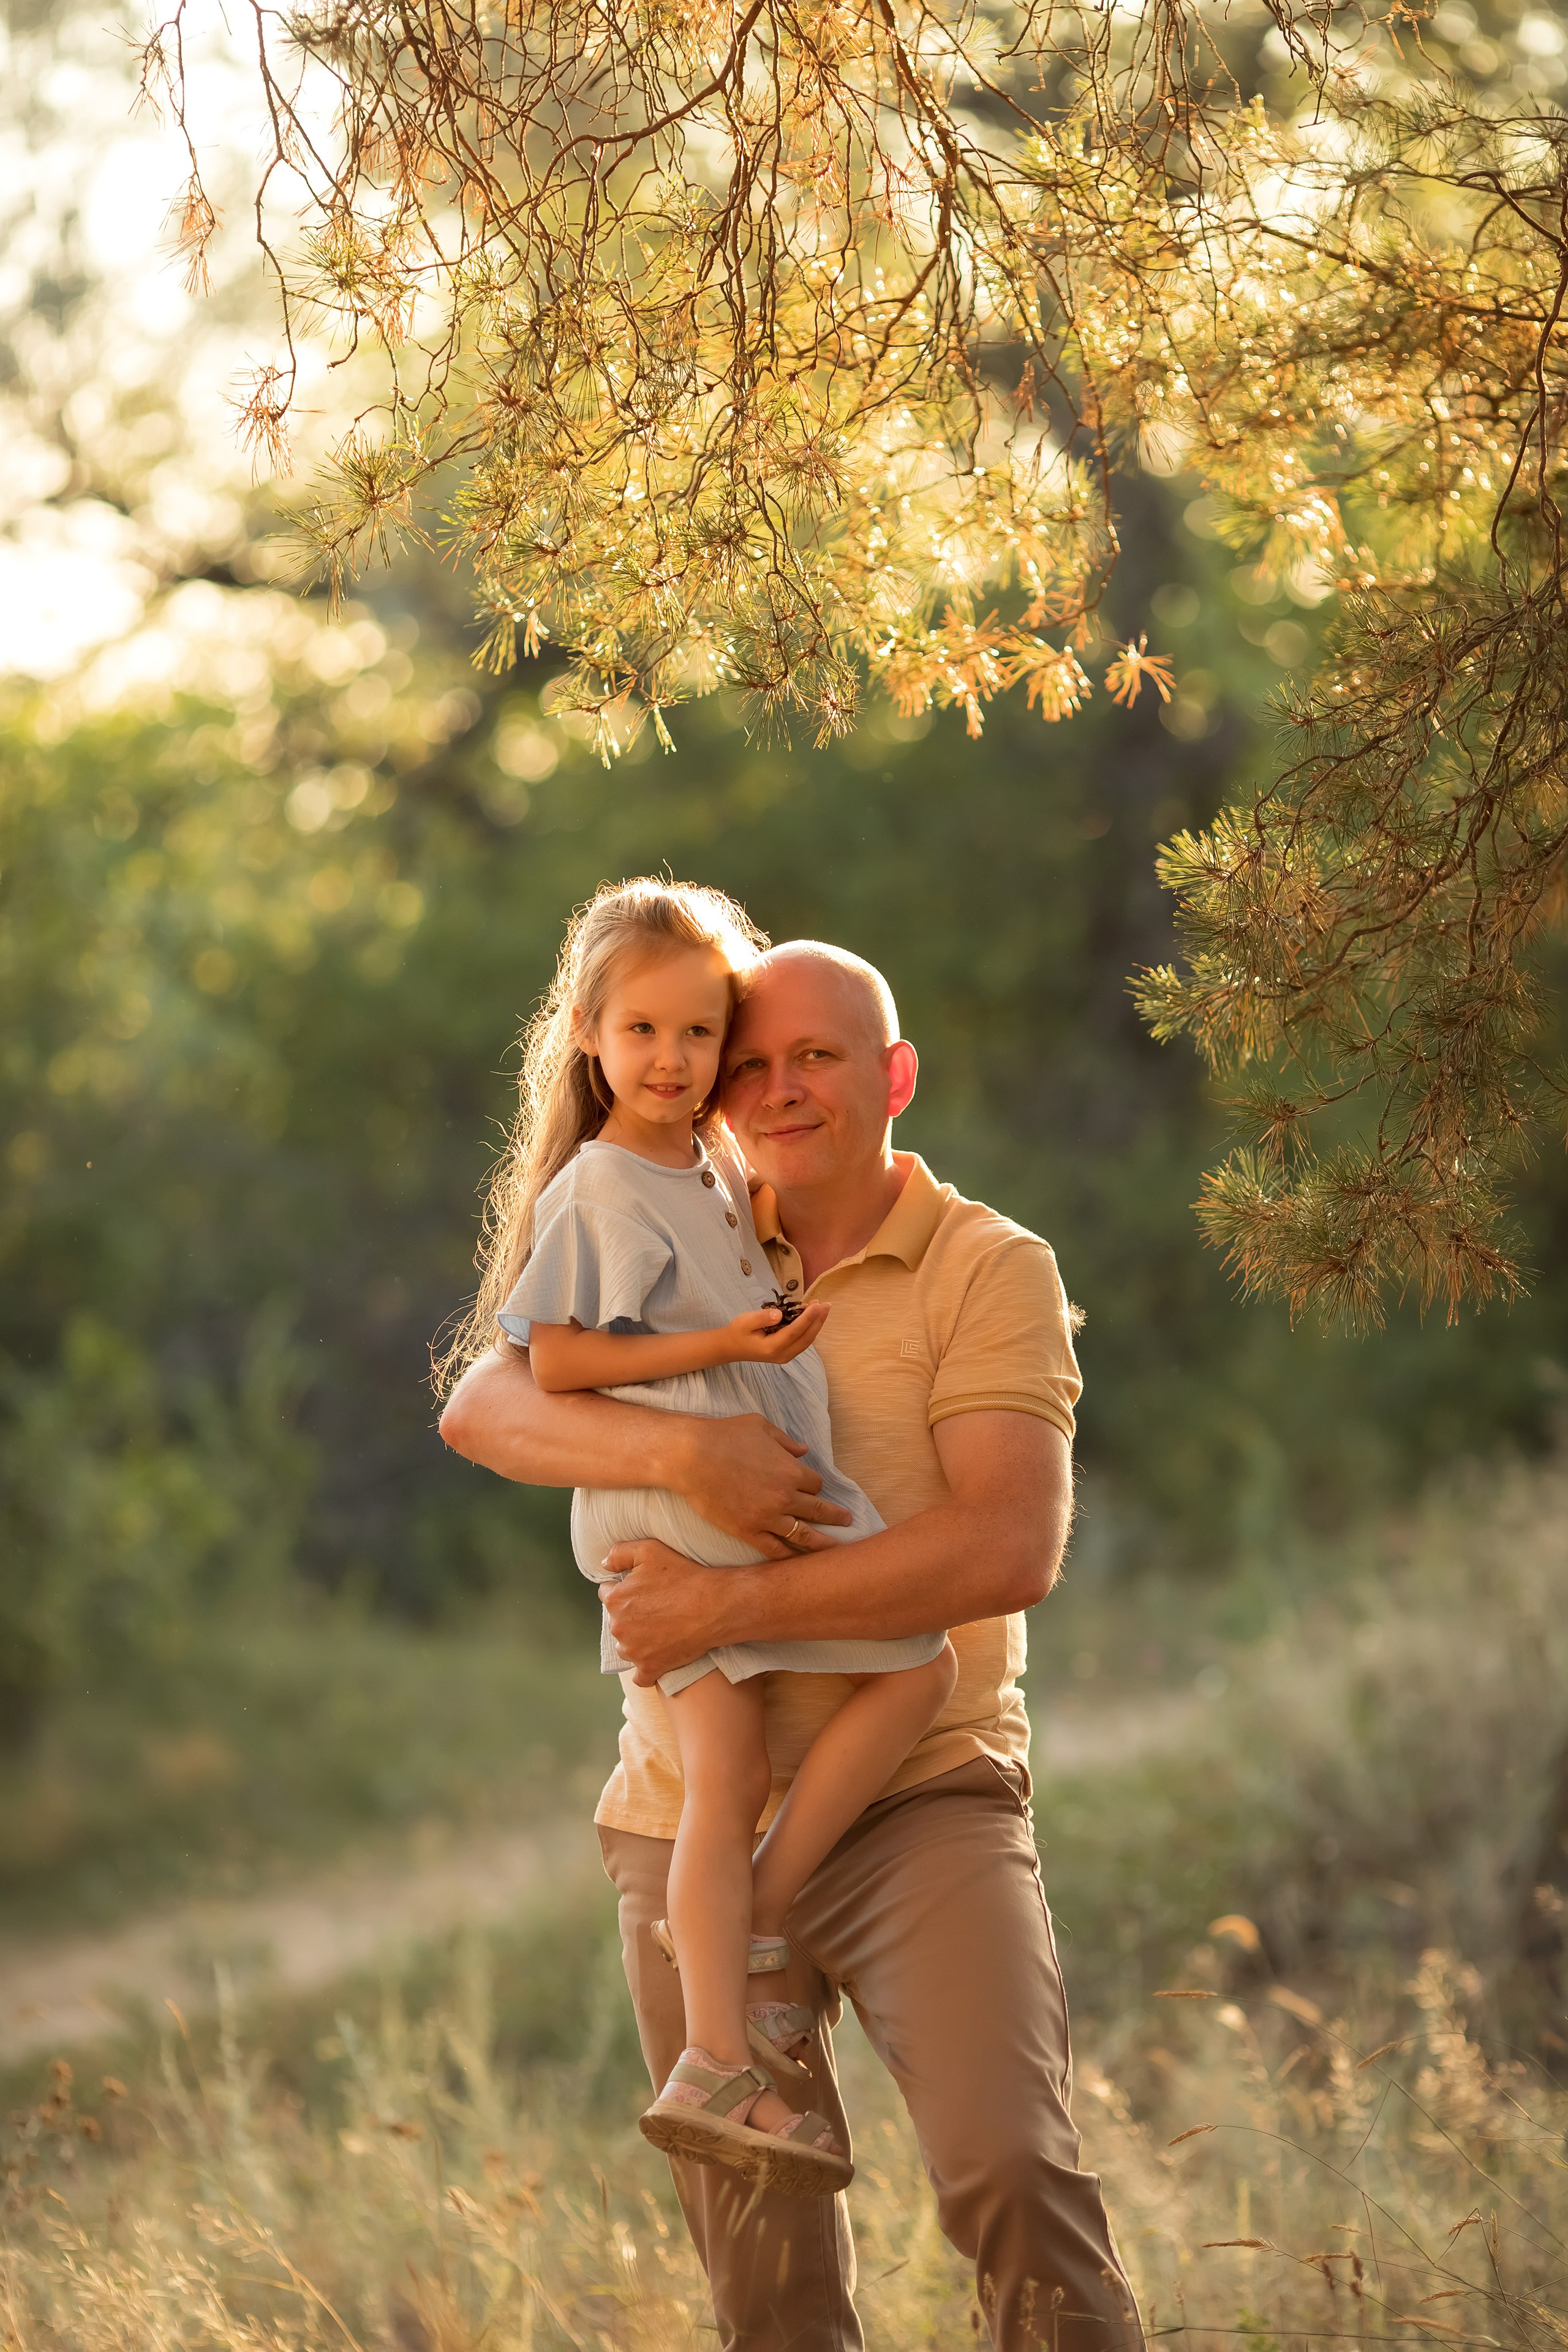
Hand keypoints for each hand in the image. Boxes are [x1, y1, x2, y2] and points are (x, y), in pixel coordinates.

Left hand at [601, 1539, 741, 1684]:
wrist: (714, 1606)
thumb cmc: (684, 1576)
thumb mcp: (649, 1549)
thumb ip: (620, 1553)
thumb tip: (604, 1565)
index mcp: (615, 1600)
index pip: (607, 1593)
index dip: (625, 1589)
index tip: (644, 1590)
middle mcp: (618, 1628)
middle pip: (617, 1621)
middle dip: (631, 1615)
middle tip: (656, 1608)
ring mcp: (634, 1651)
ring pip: (626, 1647)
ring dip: (636, 1641)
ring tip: (660, 1631)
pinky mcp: (650, 1668)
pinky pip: (640, 1676)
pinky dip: (646, 1669)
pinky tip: (657, 1659)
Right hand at [669, 1410, 851, 1557]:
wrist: (691, 1456)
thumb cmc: (725, 1435)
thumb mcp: (761, 1426)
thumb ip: (786, 1440)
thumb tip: (803, 1450)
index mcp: (791, 1470)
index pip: (815, 1484)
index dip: (814, 1485)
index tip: (812, 1488)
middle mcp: (785, 1497)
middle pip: (818, 1511)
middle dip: (835, 1516)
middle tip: (848, 1522)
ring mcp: (766, 1518)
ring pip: (802, 1536)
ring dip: (821, 1543)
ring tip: (835, 1550)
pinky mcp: (747, 1532)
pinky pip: (774, 1550)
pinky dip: (788, 1556)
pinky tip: (797, 1561)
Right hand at [718, 1298, 829, 1365]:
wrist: (731, 1347)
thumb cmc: (738, 1332)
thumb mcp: (745, 1321)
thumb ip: (762, 1317)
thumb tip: (779, 1313)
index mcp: (771, 1347)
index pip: (794, 1331)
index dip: (808, 1318)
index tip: (817, 1304)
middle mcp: (782, 1354)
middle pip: (806, 1338)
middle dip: (818, 1320)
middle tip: (826, 1304)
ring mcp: (785, 1356)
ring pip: (807, 1340)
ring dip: (816, 1324)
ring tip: (823, 1308)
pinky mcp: (787, 1353)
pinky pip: (803, 1341)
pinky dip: (810, 1328)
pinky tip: (813, 1316)